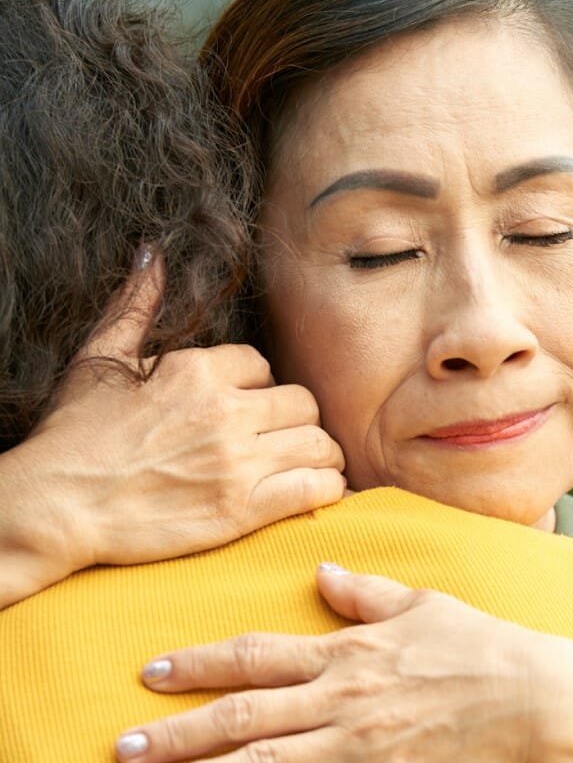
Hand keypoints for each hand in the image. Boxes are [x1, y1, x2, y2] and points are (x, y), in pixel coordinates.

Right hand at [19, 251, 345, 570]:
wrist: (55, 506)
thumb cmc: (74, 435)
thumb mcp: (100, 359)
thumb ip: (135, 305)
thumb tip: (152, 253)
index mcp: (196, 370)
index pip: (262, 365)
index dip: (257, 387)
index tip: (244, 406)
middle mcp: (224, 411)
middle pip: (302, 403)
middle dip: (294, 419)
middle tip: (278, 437)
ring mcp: (237, 462)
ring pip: (319, 443)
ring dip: (317, 453)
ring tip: (303, 463)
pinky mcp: (243, 509)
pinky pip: (318, 487)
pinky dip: (327, 487)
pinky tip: (315, 489)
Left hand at [113, 565, 572, 762]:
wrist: (543, 698)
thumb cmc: (489, 646)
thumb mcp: (426, 604)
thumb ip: (367, 593)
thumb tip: (320, 573)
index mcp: (350, 651)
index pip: (258, 655)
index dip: (199, 664)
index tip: (150, 673)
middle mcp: (344, 696)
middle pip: (244, 713)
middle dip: (179, 731)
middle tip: (123, 748)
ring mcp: (363, 744)